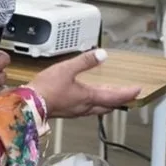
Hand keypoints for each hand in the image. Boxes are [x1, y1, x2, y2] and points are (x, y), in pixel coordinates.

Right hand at [26, 48, 140, 119]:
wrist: (28, 105)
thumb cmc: (46, 89)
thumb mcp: (67, 69)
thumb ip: (85, 61)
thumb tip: (101, 54)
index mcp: (88, 97)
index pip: (114, 97)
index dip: (127, 93)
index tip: (137, 90)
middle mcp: (84, 107)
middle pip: (108, 105)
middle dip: (119, 100)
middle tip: (127, 95)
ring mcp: (76, 111)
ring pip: (98, 108)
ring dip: (107, 102)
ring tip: (111, 95)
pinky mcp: (67, 111)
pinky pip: (87, 108)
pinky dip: (95, 103)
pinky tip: (89, 98)